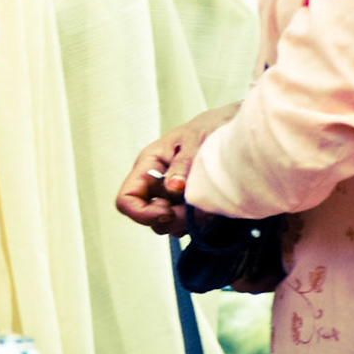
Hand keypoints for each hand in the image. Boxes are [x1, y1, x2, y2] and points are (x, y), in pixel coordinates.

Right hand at [114, 102, 241, 235]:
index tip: (167, 211)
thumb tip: (172, 188)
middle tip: (194, 209)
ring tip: (206, 204)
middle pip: (146, 217)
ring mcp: (168, 196)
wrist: (226, 129)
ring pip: (165, 224)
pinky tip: (210, 207)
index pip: (126, 199)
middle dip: (171, 219)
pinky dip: (195, 222)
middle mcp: (154, 184)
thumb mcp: (195, 141)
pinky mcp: (184, 204)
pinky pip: (182, 225)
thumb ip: (183, 165)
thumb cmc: (207, 128)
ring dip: (185, 221)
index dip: (141, 212)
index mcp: (148, 165)